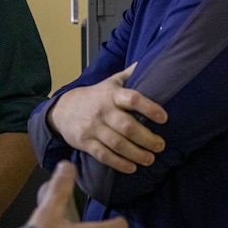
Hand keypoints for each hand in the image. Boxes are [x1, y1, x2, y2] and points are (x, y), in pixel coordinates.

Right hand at [48, 63, 167, 172]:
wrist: (63, 109)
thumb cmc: (94, 96)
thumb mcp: (111, 82)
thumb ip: (131, 74)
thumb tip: (152, 60)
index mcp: (111, 94)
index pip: (132, 98)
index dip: (149, 107)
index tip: (164, 118)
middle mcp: (102, 111)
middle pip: (127, 126)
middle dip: (147, 138)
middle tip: (160, 145)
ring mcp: (93, 128)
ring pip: (117, 143)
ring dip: (136, 153)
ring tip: (150, 159)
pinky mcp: (86, 142)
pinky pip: (104, 155)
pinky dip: (119, 163)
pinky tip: (132, 167)